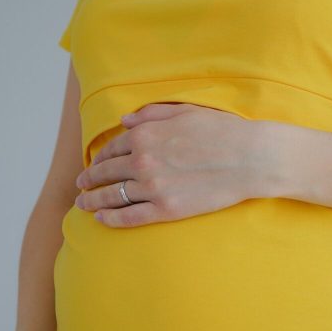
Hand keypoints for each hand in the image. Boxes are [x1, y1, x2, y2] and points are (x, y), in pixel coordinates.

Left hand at [74, 102, 270, 226]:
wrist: (250, 158)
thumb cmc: (222, 130)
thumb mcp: (184, 111)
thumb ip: (151, 114)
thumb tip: (124, 120)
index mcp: (146, 134)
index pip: (112, 148)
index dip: (100, 157)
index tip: (93, 164)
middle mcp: (143, 160)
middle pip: (106, 172)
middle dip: (89, 179)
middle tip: (80, 184)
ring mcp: (153, 187)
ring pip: (112, 196)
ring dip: (92, 200)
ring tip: (83, 204)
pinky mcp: (166, 210)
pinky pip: (129, 217)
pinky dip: (111, 219)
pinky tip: (101, 219)